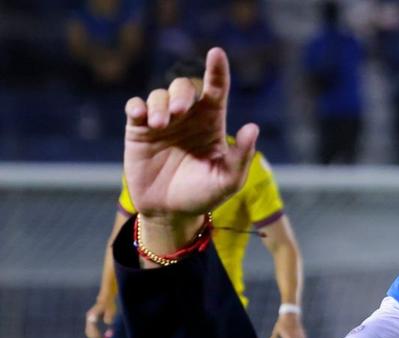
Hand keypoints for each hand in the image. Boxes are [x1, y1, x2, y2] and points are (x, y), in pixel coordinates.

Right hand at [84, 300, 114, 337]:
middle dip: (93, 337)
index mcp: (93, 315)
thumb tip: (107, 323)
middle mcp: (89, 317)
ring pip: (88, 331)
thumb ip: (109, 317)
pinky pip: (90, 329)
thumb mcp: (111, 311)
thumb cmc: (109, 306)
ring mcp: (89, 319)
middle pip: (88, 330)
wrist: (105, 300)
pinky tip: (98, 337)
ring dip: (93, 336)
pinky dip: (93, 334)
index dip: (96, 334)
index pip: (92, 327)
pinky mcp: (90, 320)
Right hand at [124, 47, 257, 252]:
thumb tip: (253, 127)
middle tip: (180, 112)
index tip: (216, 53)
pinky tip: (140, 116)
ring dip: (160, 104)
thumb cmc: (204, 195)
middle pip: (184, 87)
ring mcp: (162, 122)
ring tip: (160, 125)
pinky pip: (135, 106)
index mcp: (211, 123)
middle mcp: (187, 117)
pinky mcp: (139, 130)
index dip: (217, 70)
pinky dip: (137, 106)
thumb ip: (241, 155)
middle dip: (181, 93)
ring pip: (159, 94)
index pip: (216, 90)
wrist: (171, 212)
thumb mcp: (228, 180)